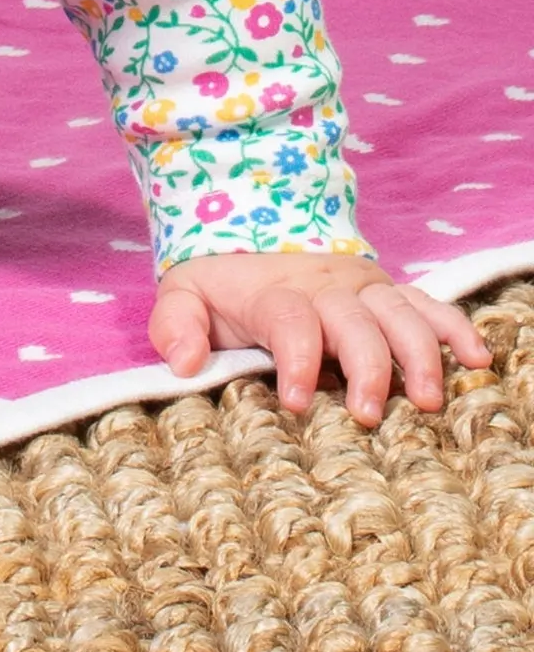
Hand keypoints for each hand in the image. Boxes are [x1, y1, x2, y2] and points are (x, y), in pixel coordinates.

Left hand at [150, 250, 491, 424]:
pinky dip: (456, 327)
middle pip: (353, 322)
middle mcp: (325, 288)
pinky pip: (430, 305)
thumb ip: (175, 324)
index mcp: (273, 293)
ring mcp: (362, 289)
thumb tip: (184, 364)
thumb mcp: (184, 295)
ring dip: (417, 354)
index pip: (289, 320)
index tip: (295, 401)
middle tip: (367, 414)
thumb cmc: (219, 284)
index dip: (295, 359)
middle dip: (364, 366)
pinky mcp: (388, 294)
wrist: (248, 237)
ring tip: (425, 399)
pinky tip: (477, 359)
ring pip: (399, 314)